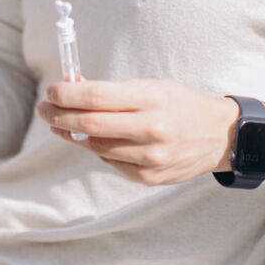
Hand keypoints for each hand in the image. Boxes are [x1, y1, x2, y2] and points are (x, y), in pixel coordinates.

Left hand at [37, 80, 241, 185]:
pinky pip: (111, 162)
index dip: (67, 94)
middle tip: (45, 110)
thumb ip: (115, 92)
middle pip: (90, 124)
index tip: (51, 92)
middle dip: (60, 117)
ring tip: (64, 125)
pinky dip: (99, 149)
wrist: (219, 136)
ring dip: (75, 135)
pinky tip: (99, 140)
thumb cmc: (181, 105)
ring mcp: (150, 157)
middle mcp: (151, 129)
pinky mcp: (149, 177)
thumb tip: (72, 91)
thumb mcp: (154, 87)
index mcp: (152, 99)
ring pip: (96, 147)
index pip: (97, 96)